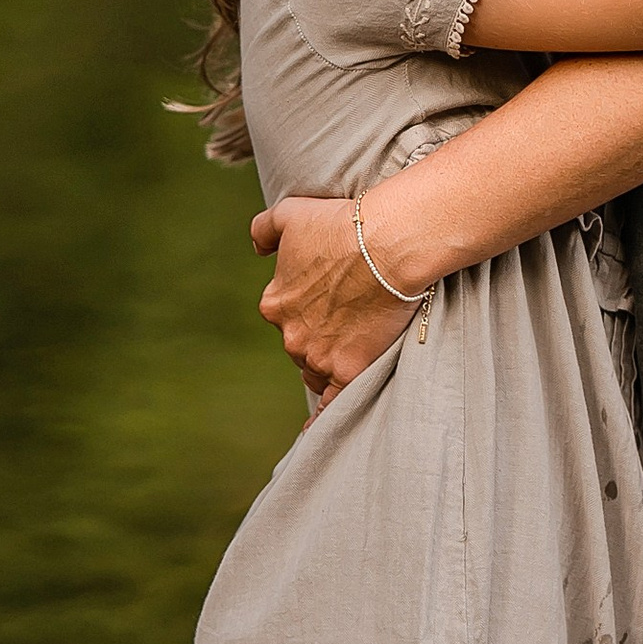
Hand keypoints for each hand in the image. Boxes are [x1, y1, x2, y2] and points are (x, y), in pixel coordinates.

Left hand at [252, 194, 414, 398]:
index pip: (285, 316)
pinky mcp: (348, 371)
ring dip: (328, 364)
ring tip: (353, 353)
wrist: (386, 243)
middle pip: (300, 345)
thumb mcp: (291, 214)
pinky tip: (320, 429)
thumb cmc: (341, 224)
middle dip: (319, 336)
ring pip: (316, 371)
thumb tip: (256, 249)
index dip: (309, 308)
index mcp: (274, 303)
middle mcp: (290, 335)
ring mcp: (318, 356)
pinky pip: (331, 402)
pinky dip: (325, 417)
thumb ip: (264, 229)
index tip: (330, 299)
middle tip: (349, 319)